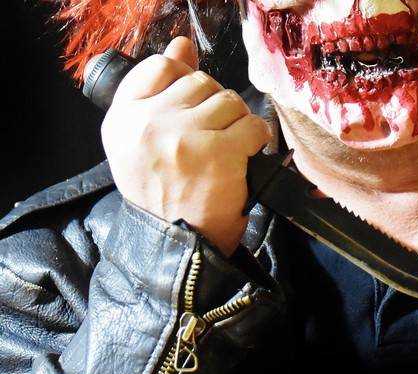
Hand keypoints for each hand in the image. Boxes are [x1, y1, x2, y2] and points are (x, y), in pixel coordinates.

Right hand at [92, 37, 271, 255]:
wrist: (176, 246)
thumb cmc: (163, 195)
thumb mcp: (142, 144)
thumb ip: (160, 90)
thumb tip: (183, 45)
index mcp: (123, 120)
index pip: (160, 67)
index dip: (186, 78)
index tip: (195, 102)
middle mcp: (149, 124)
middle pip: (201, 83)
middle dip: (215, 106)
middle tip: (214, 137)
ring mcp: (184, 137)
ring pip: (229, 101)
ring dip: (237, 123)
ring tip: (229, 148)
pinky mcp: (219, 154)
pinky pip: (251, 125)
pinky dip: (257, 138)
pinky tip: (246, 155)